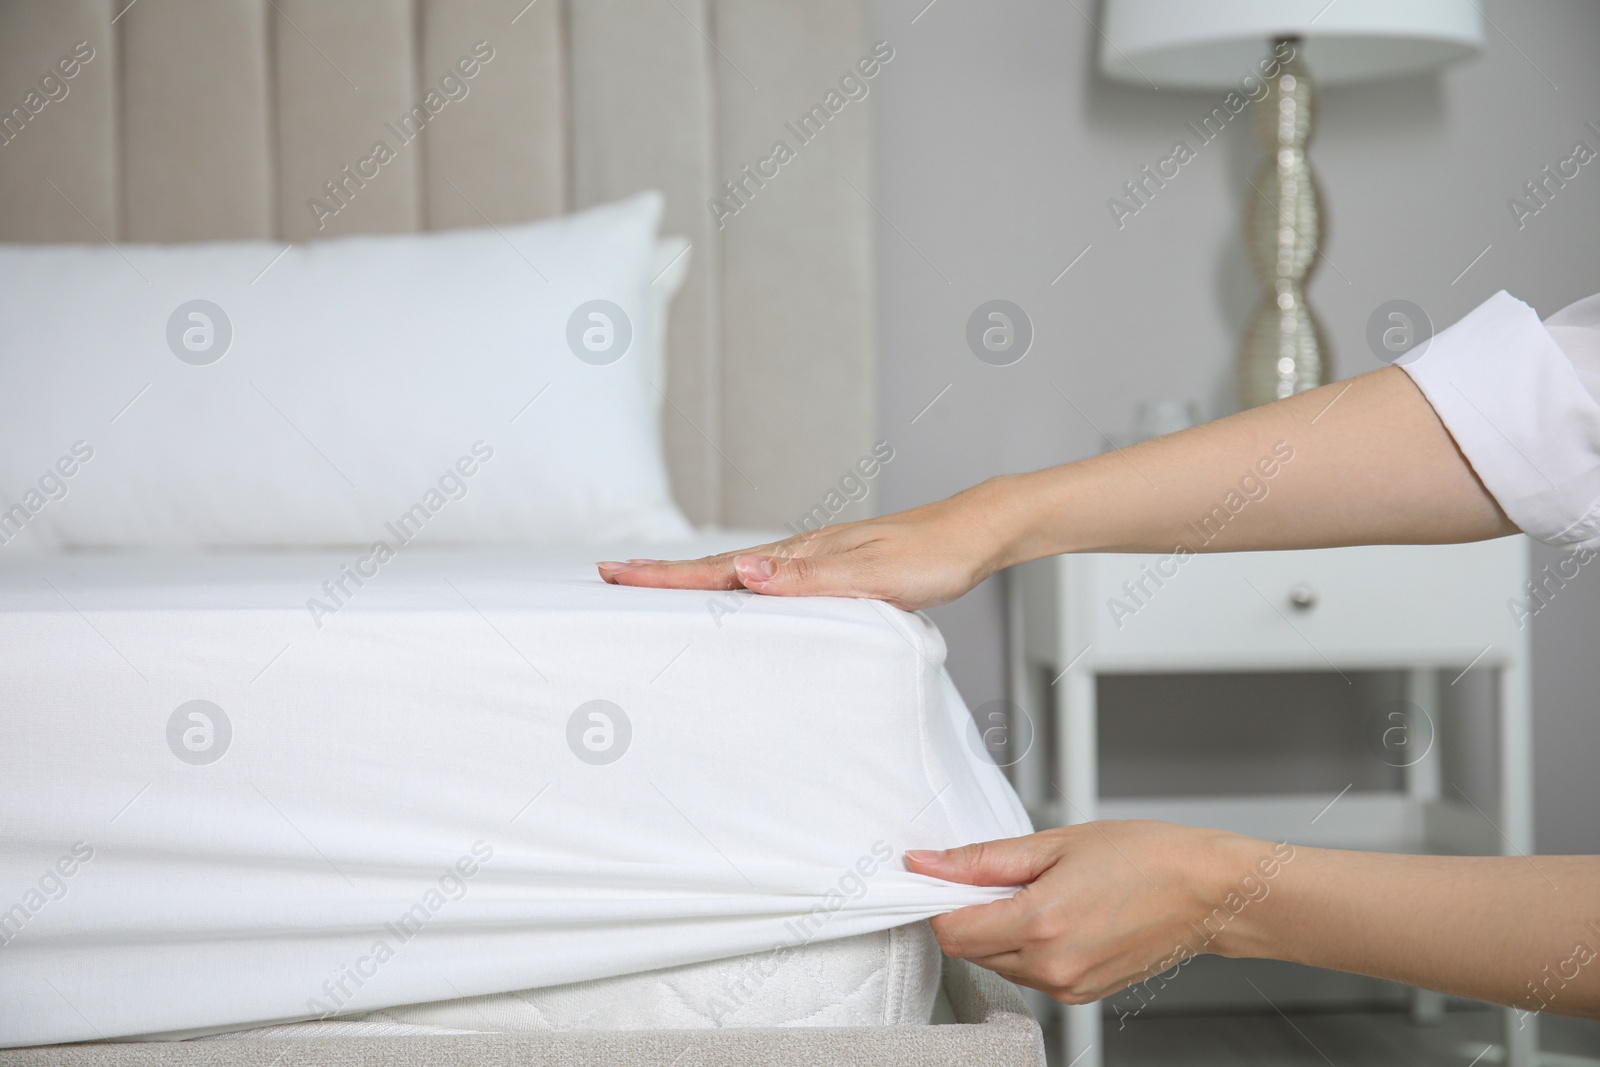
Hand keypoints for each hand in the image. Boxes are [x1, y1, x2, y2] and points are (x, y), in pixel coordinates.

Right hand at [595, 478, 1019, 611]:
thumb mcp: (872, 574)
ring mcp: (813, 560)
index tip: (612, 573)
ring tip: (655, 586)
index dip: (664, 575)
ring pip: (739, 572)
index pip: (719, 568)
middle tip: (611, 577)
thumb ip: (809, 578)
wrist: (974, 533)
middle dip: (662, 574)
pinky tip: (738, 596)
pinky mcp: (831, 570)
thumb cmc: (932, 556)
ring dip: (694, 580)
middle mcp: (799, 554)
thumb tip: (745, 572)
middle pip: (716, 566)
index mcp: (800, 555)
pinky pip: (768, 581)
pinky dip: (736, 586)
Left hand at [905, 822, 1280, 1003]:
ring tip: (1039, 892)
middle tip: (1002, 875)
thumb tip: (928, 863)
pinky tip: (1057, 914)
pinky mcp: (1081, 993)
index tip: (944, 876)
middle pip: (969, 948)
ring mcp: (1067, 986)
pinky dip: (1026, 946)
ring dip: (998, 930)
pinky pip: (1029, 974)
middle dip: (970, 912)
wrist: (1206, 892)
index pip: (951, 929)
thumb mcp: (1054, 843)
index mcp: (1040, 924)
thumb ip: (982, 859)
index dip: (939, 899)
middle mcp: (1050, 966)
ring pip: (997, 963)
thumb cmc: (1145, 858)